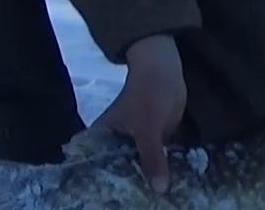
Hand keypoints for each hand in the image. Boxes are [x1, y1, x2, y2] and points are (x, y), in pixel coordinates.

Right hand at [94, 34, 186, 193]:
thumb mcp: (148, 129)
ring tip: (154, 203)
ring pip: (139, 168)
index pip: (96, 168)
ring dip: (147, 181)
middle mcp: (115, 144)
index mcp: (102, 138)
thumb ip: (152, 159)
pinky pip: (155, 161)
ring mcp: (134, 144)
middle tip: (138, 205)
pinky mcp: (153, 142)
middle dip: (130, 188)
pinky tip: (168, 189)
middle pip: (119, 172)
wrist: (164, 69)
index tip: (107, 203)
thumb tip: (159, 190)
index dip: (102, 187)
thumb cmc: (147, 94)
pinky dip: (160, 171)